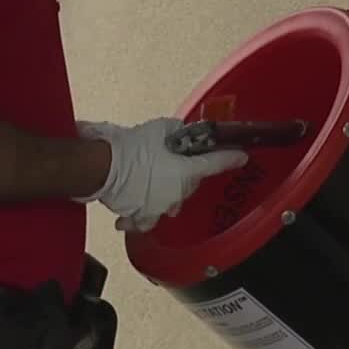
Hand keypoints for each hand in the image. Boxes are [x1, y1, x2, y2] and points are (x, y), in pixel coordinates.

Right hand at [74, 118, 248, 231]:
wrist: (105, 166)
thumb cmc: (134, 146)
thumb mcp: (162, 129)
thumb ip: (178, 133)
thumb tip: (182, 134)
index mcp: (188, 172)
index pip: (215, 164)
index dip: (231, 158)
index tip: (242, 156)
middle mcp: (179, 194)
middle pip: (190, 184)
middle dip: (184, 173)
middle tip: (169, 160)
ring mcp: (160, 209)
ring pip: (171, 202)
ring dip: (166, 192)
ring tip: (151, 182)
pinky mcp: (141, 217)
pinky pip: (146, 219)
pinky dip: (142, 214)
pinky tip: (135, 207)